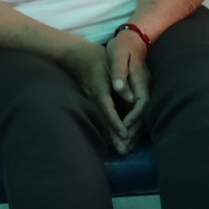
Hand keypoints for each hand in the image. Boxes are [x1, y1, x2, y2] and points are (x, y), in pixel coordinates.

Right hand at [56, 37, 132, 152]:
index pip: (109, 111)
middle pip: (105, 122)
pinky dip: (109, 128)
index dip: (116, 124)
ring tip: (121, 150)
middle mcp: (95, 99)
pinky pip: (101, 117)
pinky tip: (115, 138)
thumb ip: (121, 81)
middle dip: (114, 137)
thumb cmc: (99, 59)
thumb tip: (132, 98)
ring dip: (111, 137)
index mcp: (101, 91)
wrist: (77, 55)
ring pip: (102, 122)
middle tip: (124, 152)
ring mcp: (92, 101)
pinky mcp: (92, 101)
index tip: (125, 135)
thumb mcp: (112, 65)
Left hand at [105, 26, 149, 142]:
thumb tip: (119, 88)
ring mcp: (145, 90)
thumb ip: (119, 72)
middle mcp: (146, 88)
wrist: (134, 37)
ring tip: (124, 146)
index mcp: (141, 81)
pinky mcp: (141, 91)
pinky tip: (127, 132)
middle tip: (123, 147)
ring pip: (143, 115)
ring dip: (135, 131)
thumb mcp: (117, 55)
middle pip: (144, 114)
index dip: (132, 119)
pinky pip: (139, 111)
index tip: (123, 129)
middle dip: (134, 132)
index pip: (140, 105)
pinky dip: (134, 123)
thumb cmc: (123, 46)